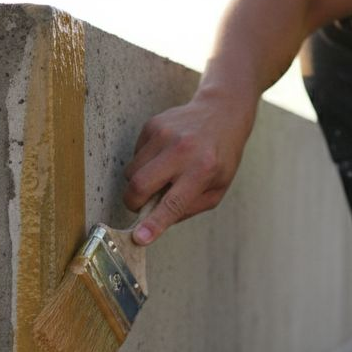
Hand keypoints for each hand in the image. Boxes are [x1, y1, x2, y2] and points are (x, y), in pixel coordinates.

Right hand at [122, 89, 253, 245]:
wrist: (220, 113)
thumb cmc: (220, 158)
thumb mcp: (217, 189)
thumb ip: (188, 208)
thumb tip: (155, 222)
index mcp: (203, 171)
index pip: (173, 203)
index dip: (154, 223)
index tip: (139, 238)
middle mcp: (182, 150)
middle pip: (139, 185)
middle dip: (133, 203)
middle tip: (141, 205)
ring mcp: (164, 135)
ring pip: (131, 172)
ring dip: (139, 183)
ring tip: (160, 176)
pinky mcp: (152, 125)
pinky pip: (134, 156)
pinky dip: (143, 164)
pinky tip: (163, 156)